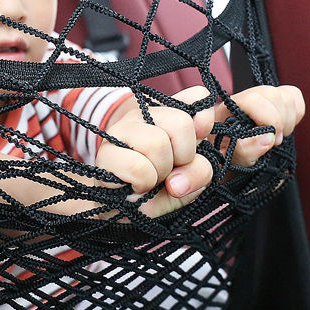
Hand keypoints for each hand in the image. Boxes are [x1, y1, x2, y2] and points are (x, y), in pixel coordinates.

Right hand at [96, 86, 215, 217]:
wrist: (123, 212)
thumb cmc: (158, 192)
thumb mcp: (190, 181)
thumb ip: (200, 172)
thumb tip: (177, 180)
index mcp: (168, 115)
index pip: (197, 97)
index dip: (204, 122)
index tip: (197, 145)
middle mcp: (143, 115)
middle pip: (180, 123)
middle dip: (183, 157)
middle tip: (169, 170)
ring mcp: (120, 130)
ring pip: (156, 143)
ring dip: (160, 172)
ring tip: (152, 179)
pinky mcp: (106, 153)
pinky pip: (138, 166)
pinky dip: (143, 184)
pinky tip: (136, 186)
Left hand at [217, 84, 304, 166]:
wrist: (231, 159)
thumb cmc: (227, 158)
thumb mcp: (231, 159)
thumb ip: (246, 150)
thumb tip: (268, 138)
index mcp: (229, 108)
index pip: (253, 99)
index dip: (268, 118)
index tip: (272, 140)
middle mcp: (246, 99)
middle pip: (272, 94)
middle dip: (280, 121)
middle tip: (275, 142)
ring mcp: (263, 98)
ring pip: (286, 96)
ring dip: (288, 120)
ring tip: (278, 137)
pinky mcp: (277, 102)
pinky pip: (294, 97)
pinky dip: (296, 114)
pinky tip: (285, 128)